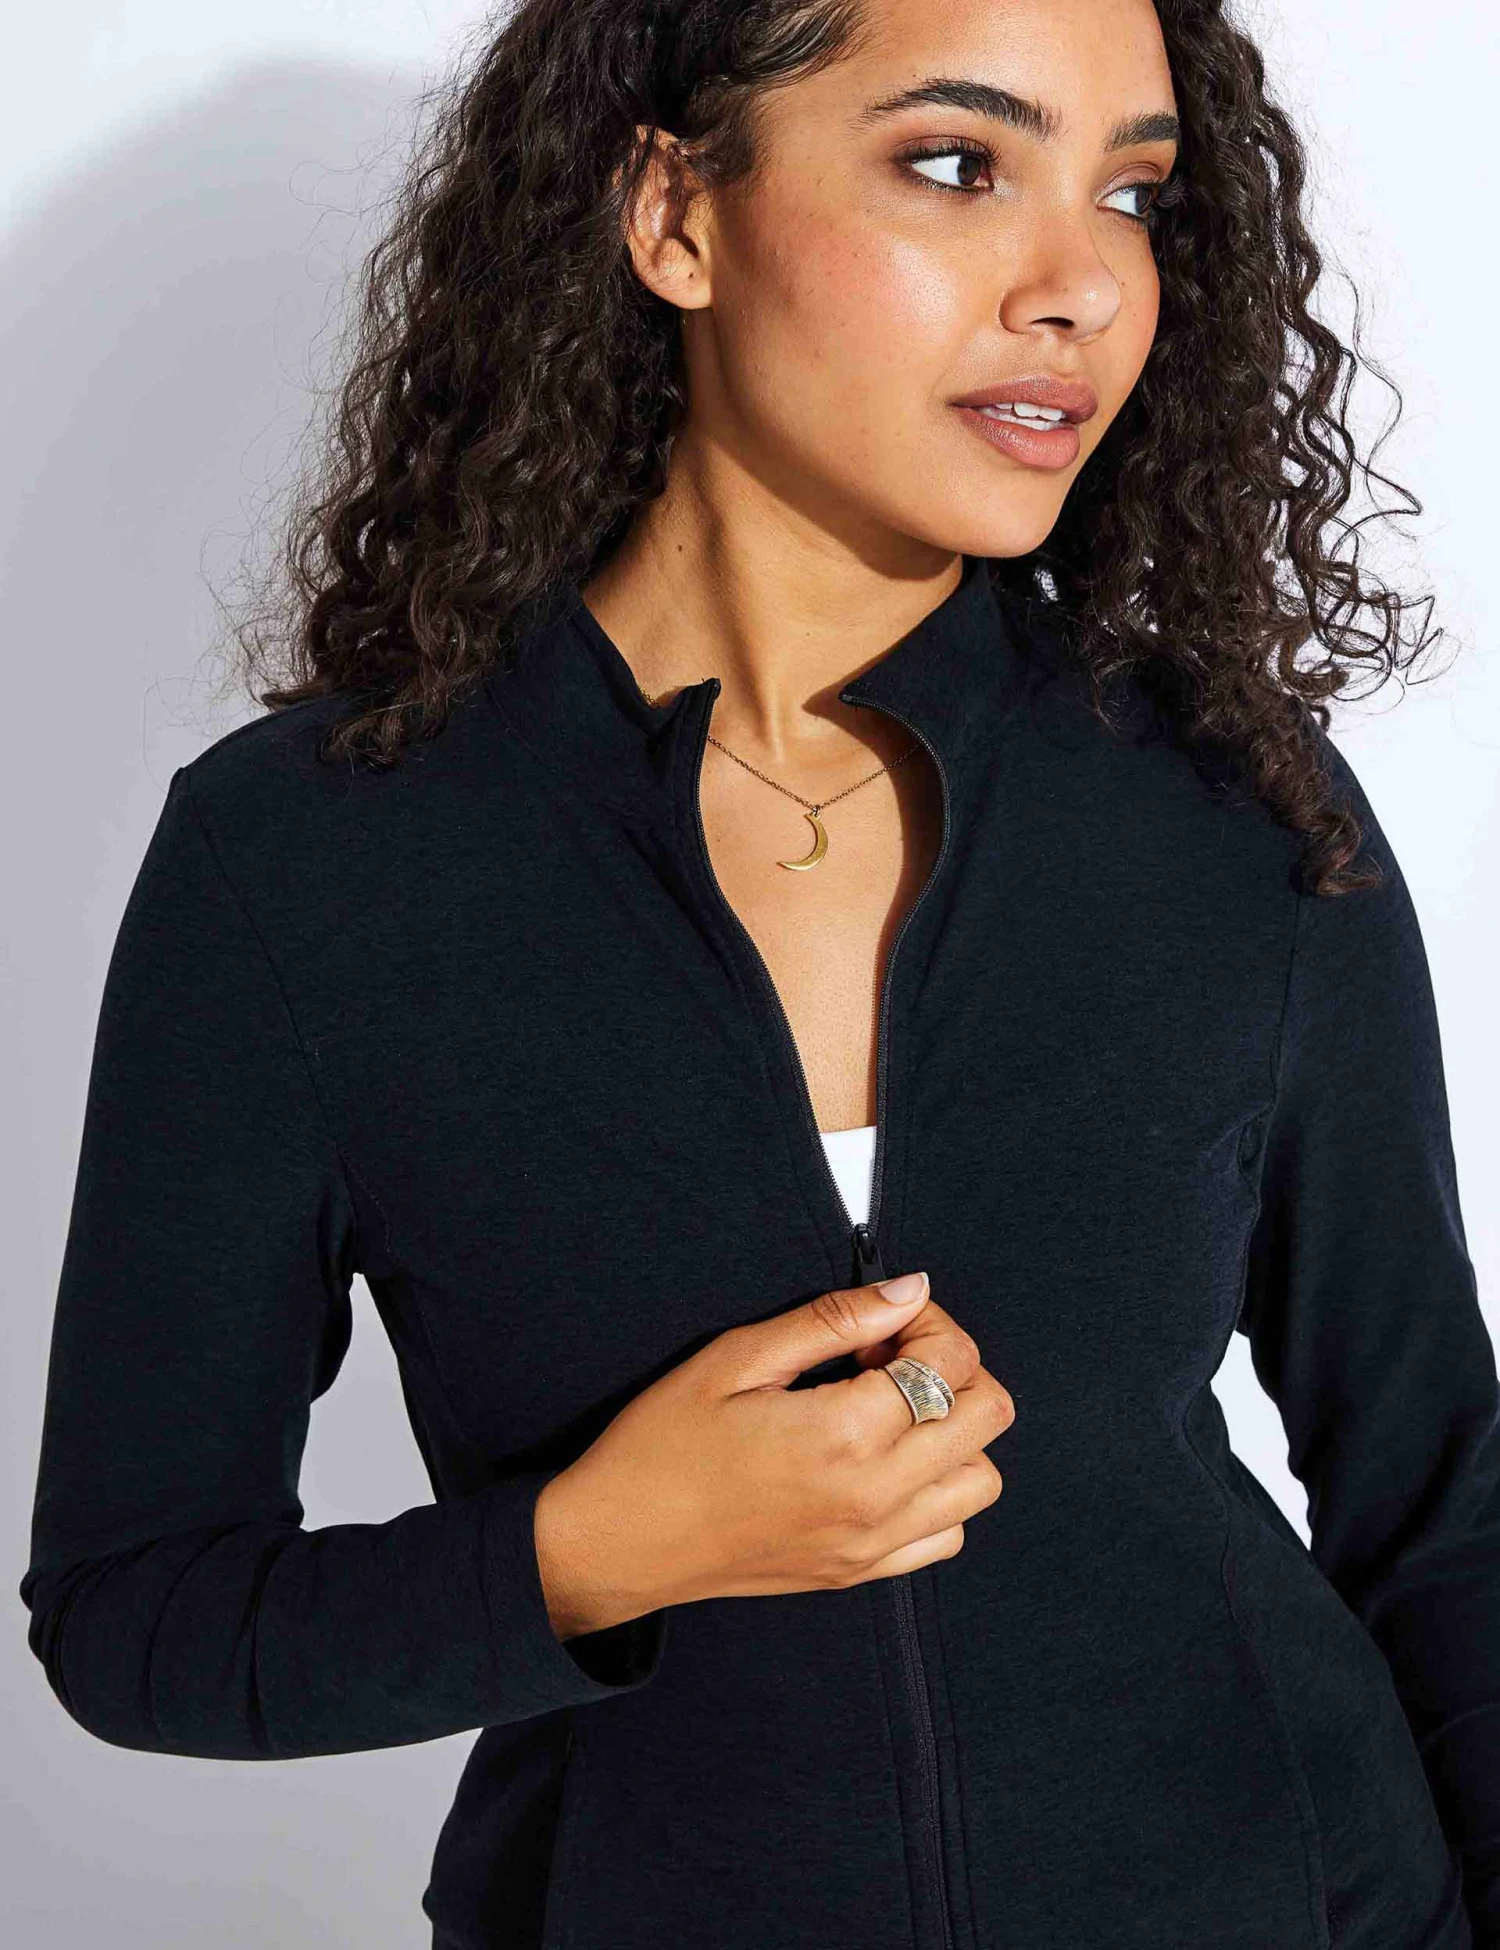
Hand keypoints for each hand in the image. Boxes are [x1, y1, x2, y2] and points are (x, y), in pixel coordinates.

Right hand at [534, 1271, 1013, 1638]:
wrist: (618, 1542)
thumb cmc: (661, 1444)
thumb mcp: (737, 1358)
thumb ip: (833, 1320)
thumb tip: (909, 1289)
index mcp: (844, 1434)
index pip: (952, 1362)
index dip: (926, 1321)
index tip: (874, 1323)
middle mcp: (874, 1496)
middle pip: (989, 1416)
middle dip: (952, 1366)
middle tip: (885, 1357)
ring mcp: (872, 1543)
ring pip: (981, 1479)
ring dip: (954, 1430)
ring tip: (886, 1410)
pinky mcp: (859, 1573)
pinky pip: (946, 1534)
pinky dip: (938, 1492)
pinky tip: (882, 1462)